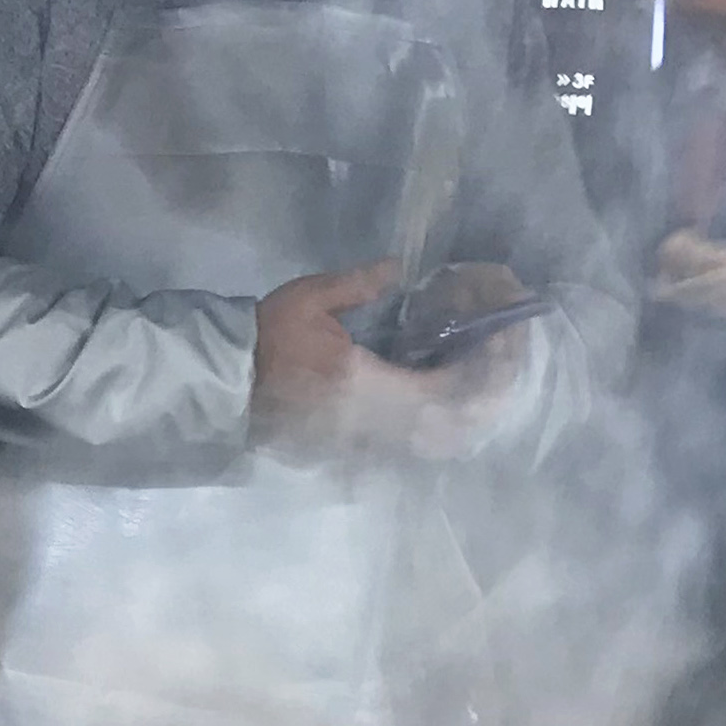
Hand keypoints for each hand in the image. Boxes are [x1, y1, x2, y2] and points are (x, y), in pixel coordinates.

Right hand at [250, 260, 527, 465]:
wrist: (224, 387)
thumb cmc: (264, 340)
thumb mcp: (309, 298)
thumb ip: (359, 284)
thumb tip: (398, 269)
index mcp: (362, 385)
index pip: (441, 387)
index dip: (478, 369)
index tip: (496, 341)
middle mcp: (369, 425)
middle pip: (449, 426)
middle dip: (485, 396)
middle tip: (502, 363)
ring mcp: (360, 446)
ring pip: (433, 445)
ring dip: (466, 418)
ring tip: (483, 385)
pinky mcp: (351, 455)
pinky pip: (409, 451)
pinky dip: (437, 432)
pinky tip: (447, 408)